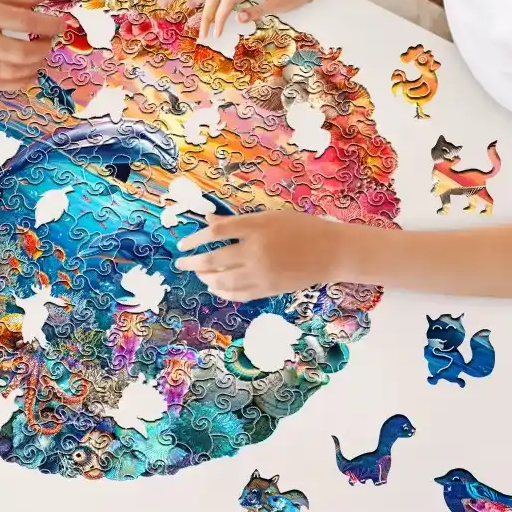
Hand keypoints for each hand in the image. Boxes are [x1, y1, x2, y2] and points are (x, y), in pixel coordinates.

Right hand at [0, 0, 65, 89]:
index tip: (60, 25)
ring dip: (33, 67)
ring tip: (41, 57)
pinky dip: (16, 82)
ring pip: (9, 72)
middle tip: (51, 42)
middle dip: (44, 49)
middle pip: (19, 51)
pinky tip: (27, 74)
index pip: (22, 21)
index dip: (48, 25)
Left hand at [175, 210, 347, 301]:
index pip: (216, 232)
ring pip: (222, 280)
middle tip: (181, 263)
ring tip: (200, 274)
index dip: (195, 238)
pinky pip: (237, 294)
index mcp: (256, 227)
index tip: (182, 244)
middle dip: (192, 262)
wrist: (330, 251)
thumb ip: (239, 221)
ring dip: (205, 278)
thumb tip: (209, 221)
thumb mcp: (270, 217)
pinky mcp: (268, 290)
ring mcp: (261, 273)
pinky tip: (216, 287)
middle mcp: (255, 251)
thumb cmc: (301, 227)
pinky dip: (222, 292)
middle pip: (213, 259)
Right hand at [199, 0, 328, 38]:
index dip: (219, 17)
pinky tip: (214, 16)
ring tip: (205, 28)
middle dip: (207, 14)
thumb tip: (238, 18)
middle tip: (203, 35)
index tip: (216, 35)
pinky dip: (216, 4)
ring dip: (209, 9)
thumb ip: (259, 10)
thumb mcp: (283, 4)